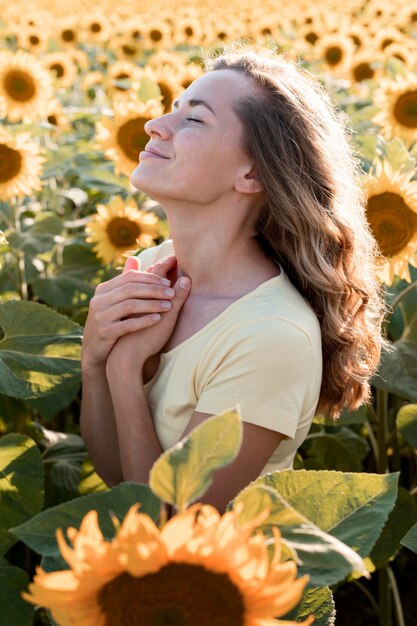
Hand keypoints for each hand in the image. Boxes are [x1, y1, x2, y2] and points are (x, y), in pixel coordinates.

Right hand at [81, 253, 180, 370]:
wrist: (95, 349)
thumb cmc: (111, 321)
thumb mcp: (114, 300)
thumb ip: (124, 281)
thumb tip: (135, 258)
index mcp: (103, 289)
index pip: (129, 277)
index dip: (150, 278)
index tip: (168, 282)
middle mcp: (99, 300)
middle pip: (130, 289)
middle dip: (154, 290)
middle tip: (172, 293)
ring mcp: (100, 316)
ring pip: (130, 305)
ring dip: (152, 304)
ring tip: (169, 306)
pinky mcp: (104, 332)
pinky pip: (127, 324)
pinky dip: (144, 321)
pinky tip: (158, 319)